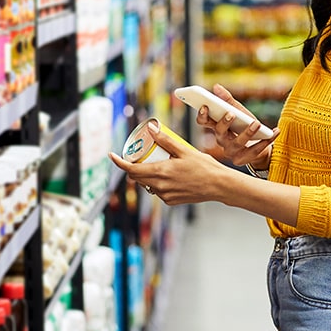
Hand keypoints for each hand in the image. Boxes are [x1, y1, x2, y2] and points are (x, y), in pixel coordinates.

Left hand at [109, 121, 231, 204]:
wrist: (218, 186)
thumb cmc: (204, 166)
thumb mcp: (184, 150)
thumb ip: (165, 140)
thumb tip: (151, 128)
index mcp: (160, 172)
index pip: (131, 169)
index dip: (119, 162)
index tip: (112, 155)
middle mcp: (159, 187)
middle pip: (137, 177)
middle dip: (134, 166)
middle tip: (139, 154)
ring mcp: (165, 196)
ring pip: (147, 184)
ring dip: (147, 174)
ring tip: (157, 162)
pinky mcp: (171, 201)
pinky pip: (157, 191)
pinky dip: (158, 182)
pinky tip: (168, 175)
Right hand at [195, 84, 278, 167]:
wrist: (259, 146)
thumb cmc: (245, 126)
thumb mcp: (238, 111)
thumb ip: (228, 100)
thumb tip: (216, 86)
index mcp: (217, 127)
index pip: (203, 122)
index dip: (202, 115)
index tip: (205, 106)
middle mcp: (221, 141)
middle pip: (219, 132)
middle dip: (224, 123)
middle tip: (231, 113)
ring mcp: (231, 152)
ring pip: (237, 143)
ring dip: (248, 133)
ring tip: (257, 123)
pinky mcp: (243, 160)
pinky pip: (255, 150)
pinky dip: (266, 141)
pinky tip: (275, 131)